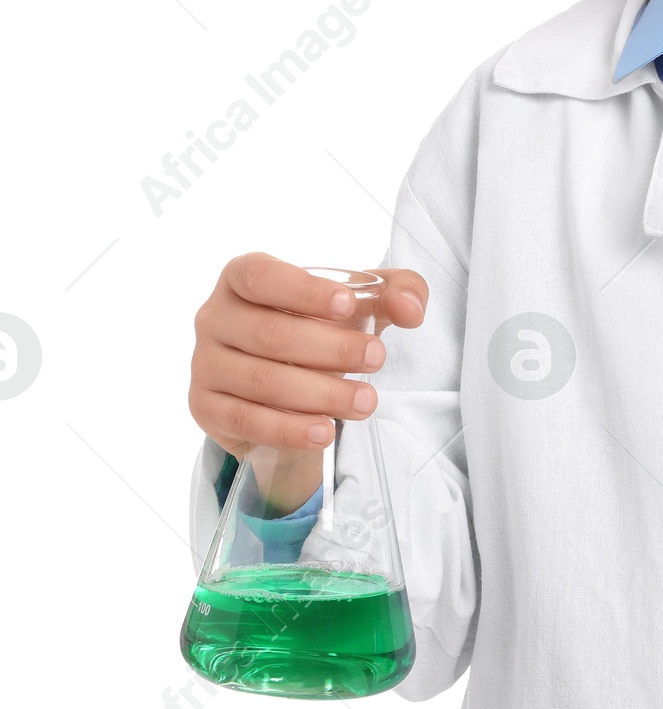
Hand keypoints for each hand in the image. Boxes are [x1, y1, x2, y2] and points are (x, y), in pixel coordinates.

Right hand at [190, 252, 428, 458]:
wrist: (290, 376)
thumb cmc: (322, 322)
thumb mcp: (363, 300)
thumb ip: (397, 291)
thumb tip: (411, 309)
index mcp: (242, 277)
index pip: (261, 277)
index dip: (303, 291)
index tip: (350, 304)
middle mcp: (214, 316)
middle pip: (270, 334)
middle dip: (331, 349)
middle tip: (378, 358)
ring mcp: (205, 363)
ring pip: (263, 382)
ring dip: (320, 394)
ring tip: (366, 402)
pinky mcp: (205, 406)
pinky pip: (246, 421)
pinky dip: (289, 429)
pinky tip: (325, 432)